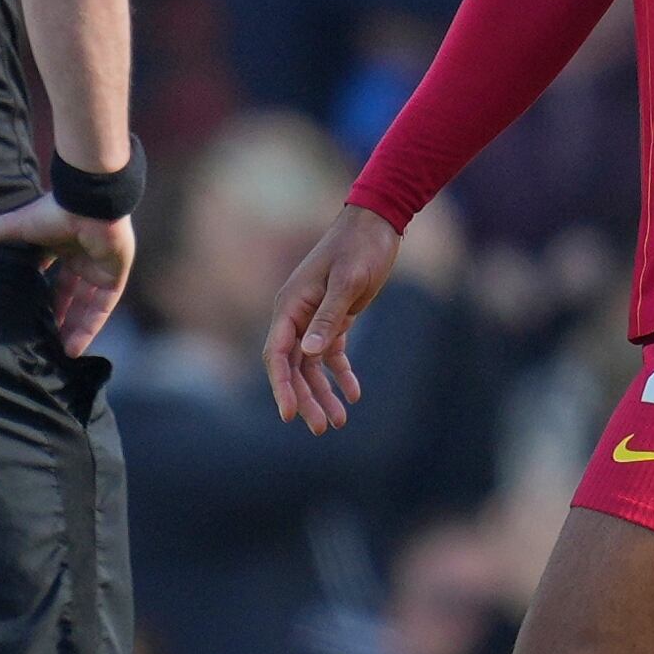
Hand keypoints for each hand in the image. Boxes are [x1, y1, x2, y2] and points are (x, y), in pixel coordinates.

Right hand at [0, 197, 135, 355]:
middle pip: (68, 291)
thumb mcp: (15, 226)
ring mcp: (98, 267)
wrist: (91, 204)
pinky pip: (101, 308)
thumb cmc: (53, 212)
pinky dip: (89, 327)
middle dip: (57, 314)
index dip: (39, 291)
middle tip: (42, 338)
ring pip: (85, 304)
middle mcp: (80, 255)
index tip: (26, 310)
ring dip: (72, 327)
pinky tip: (74, 347)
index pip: (48, 271)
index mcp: (59, 242)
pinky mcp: (114, 276)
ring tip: (57, 352)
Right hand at [266, 204, 398, 432]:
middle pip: (292, 366)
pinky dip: (341, 374)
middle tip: (320, 429)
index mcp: (290, 305)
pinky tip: (354, 394)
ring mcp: (314, 317)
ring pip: (311, 365)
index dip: (280, 386)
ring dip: (322, 392)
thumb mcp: (347, 282)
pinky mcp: (334, 318)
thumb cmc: (359, 249)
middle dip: (304, 397)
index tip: (288, 415)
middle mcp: (296, 315)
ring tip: (339, 422)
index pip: (276, 353)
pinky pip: (332, 354)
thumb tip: (308, 354)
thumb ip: (328, 318)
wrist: (377, 224)